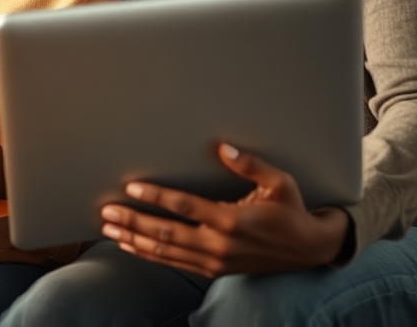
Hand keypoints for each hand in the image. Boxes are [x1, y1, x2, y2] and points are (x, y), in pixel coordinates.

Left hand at [100, 144, 351, 277]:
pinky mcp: (214, 270)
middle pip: (166, 233)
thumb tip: (224, 147)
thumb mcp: (280, 182)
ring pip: (166, 251)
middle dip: (133, 221)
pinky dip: (150, 255)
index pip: (185, 207)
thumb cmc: (291, 210)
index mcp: (232, 220)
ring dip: (135, 239)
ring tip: (109, 228)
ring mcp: (216, 261)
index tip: (131, 186)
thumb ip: (250, 164)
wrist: (309, 251)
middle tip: (106, 211)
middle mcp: (220, 244)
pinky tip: (131, 246)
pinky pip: (175, 263)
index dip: (156, 196)